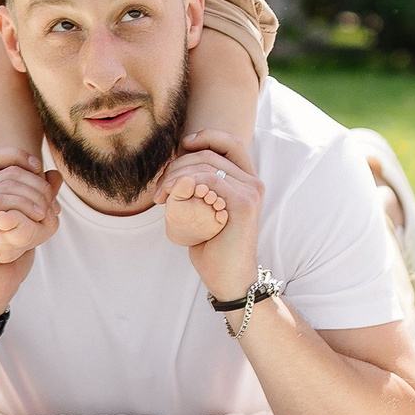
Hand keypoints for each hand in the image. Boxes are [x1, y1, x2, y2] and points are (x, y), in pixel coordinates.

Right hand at [0, 145, 53, 264]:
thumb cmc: (12, 254)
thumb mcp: (34, 220)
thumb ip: (42, 197)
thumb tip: (54, 174)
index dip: (16, 155)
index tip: (39, 169)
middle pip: (9, 172)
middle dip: (38, 186)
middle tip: (52, 208)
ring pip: (6, 186)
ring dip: (34, 199)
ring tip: (46, 217)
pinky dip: (21, 207)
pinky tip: (36, 219)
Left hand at [155, 129, 262, 300]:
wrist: (227, 278)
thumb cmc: (213, 245)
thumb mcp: (205, 209)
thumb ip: (200, 186)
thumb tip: (176, 164)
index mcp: (247, 181)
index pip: (231, 142)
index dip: (206, 136)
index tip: (182, 145)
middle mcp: (254, 183)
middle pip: (211, 154)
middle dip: (178, 165)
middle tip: (160, 189)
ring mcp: (251, 192)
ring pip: (207, 165)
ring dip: (177, 176)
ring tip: (162, 196)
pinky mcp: (243, 204)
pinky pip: (210, 180)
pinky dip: (186, 184)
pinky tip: (172, 198)